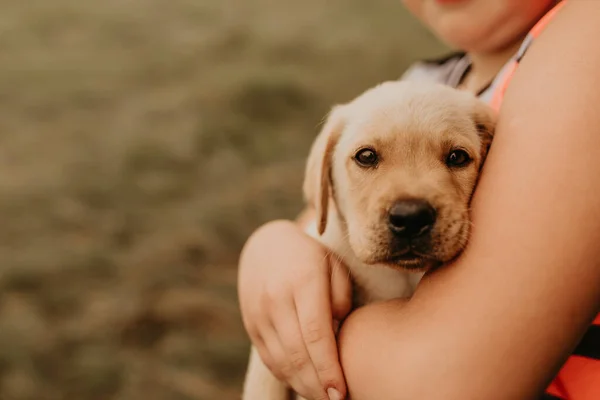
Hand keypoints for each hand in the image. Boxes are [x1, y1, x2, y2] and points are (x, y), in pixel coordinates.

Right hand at [238, 219, 351, 399]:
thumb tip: (336, 336)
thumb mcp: (333, 265)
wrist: (265, 245)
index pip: (316, 334)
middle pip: (297, 354)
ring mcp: (259, 313)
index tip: (341, 391)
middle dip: (318, 385)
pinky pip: (270, 358)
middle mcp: (276, 298)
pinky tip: (304, 383)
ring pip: (281, 361)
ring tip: (322, 396)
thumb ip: (341, 298)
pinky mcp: (251, 324)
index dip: (328, 367)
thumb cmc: (310, 257)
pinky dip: (287, 376)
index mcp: (303, 281)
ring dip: (302, 385)